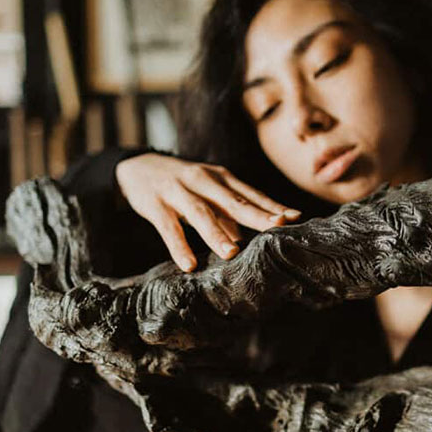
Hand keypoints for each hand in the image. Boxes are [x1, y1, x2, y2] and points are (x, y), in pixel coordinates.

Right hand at [115, 153, 300, 270]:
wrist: (135, 167)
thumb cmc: (182, 183)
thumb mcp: (209, 191)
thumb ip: (230, 212)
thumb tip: (251, 237)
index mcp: (221, 178)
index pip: (251, 194)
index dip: (272, 205)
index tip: (295, 217)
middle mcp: (203, 181)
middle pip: (233, 201)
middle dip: (256, 215)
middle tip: (276, 229)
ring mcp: (178, 190)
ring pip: (201, 213)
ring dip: (216, 234)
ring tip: (232, 253)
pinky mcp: (155, 203)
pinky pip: (168, 228)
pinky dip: (178, 246)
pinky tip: (188, 264)